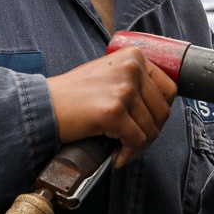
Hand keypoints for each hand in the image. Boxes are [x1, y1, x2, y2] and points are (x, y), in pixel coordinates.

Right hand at [47, 46, 177, 167]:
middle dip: (150, 132)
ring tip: (123, 150)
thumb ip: (133, 80)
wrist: (43, 105)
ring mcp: (124, 90)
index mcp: (134, 57)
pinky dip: (128, 154)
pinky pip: (136, 141)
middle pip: (163, 111)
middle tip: (134, 142)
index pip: (169, 88)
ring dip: (138, 146)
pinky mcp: (115, 112)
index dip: (161, 111)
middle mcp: (132, 69)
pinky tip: (117, 156)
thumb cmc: (73, 93)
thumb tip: (159, 105)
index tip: (148, 123)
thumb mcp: (109, 73)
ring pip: (151, 129)